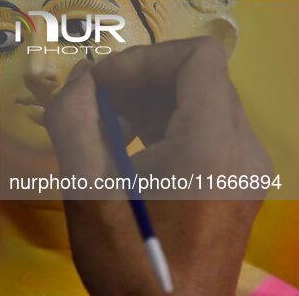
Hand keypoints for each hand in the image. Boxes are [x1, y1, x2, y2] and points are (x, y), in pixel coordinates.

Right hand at [44, 37, 270, 294]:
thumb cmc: (129, 262)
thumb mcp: (87, 188)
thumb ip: (73, 119)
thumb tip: (81, 78)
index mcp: (213, 145)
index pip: (197, 56)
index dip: (142, 59)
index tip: (100, 85)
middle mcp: (243, 149)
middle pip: (195, 78)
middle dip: (138, 84)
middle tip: (95, 110)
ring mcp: (245, 167)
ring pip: (198, 101)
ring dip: (147, 105)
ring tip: (107, 136)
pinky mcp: (236, 181)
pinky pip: (202, 130)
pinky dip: (163, 127)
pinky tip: (130, 155)